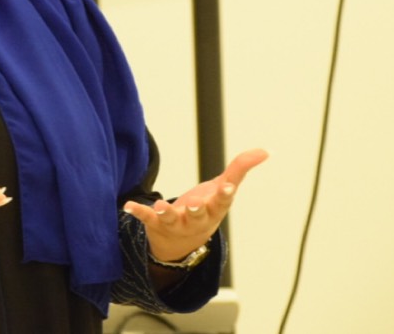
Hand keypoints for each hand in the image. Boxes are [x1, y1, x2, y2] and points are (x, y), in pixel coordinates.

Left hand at [123, 148, 267, 262]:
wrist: (182, 243)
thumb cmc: (206, 210)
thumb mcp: (222, 189)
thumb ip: (240, 169)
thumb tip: (265, 151)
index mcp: (214, 210)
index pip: (222, 203)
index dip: (225, 195)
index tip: (228, 186)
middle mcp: (196, 219)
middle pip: (198, 215)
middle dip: (197, 209)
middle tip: (194, 204)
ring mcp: (175, 223)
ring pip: (171, 219)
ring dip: (167, 212)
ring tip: (163, 204)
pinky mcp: (156, 222)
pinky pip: (147, 217)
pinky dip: (138, 211)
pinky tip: (128, 206)